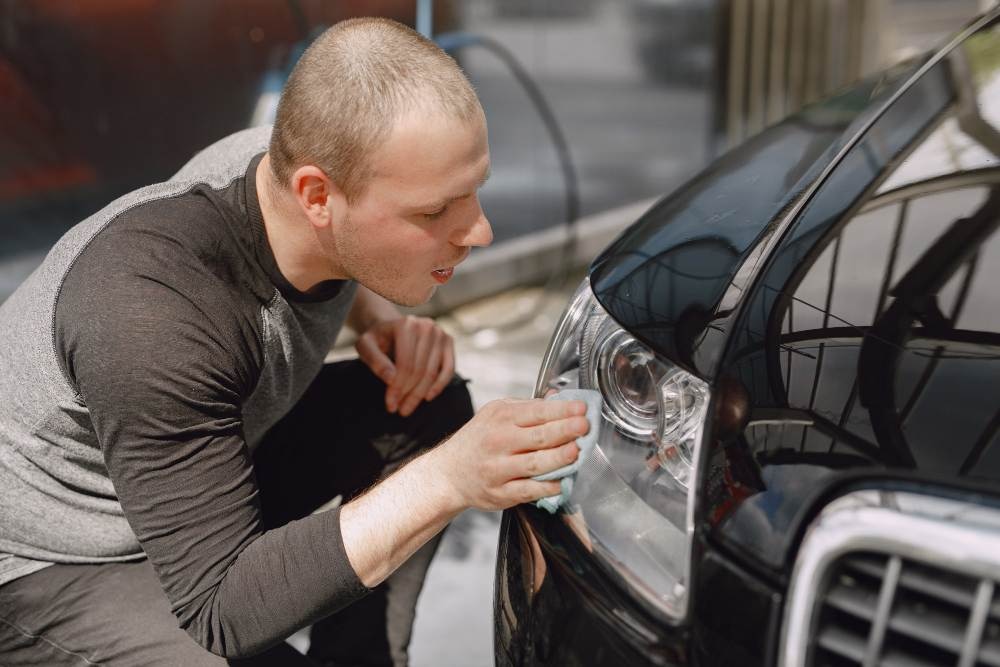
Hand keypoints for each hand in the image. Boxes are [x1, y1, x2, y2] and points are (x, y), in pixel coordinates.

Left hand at [355, 315, 454, 416]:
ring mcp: (440, 333)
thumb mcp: (366, 346)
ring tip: (408, 408)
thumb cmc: (377, 340)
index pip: (405, 364)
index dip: (398, 388)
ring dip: (420, 394)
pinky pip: (448, 369)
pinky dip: (439, 385)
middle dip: (409, 394)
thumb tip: (391, 379)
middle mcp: (426, 326)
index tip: (390, 405)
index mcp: (406, 325)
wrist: (391, 327)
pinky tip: (427, 397)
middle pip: (420, 370)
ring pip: (433, 372)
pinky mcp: (448, 341)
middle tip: (399, 410)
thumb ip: (375, 360)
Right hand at [431, 398, 589, 510]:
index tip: (581, 409)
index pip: (537, 411)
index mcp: (500, 417)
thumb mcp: (495, 414)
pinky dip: (547, 486)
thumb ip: (528, 407)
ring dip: (559, 458)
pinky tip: (562, 481)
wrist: (449, 473)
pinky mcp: (500, 492)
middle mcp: (498, 441)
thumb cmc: (478, 441)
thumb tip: (558, 397)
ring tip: (577, 451)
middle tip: (585, 426)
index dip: (562, 410)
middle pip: (538, 436)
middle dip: (565, 430)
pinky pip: (528, 490)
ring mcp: (498, 468)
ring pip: (535, 463)